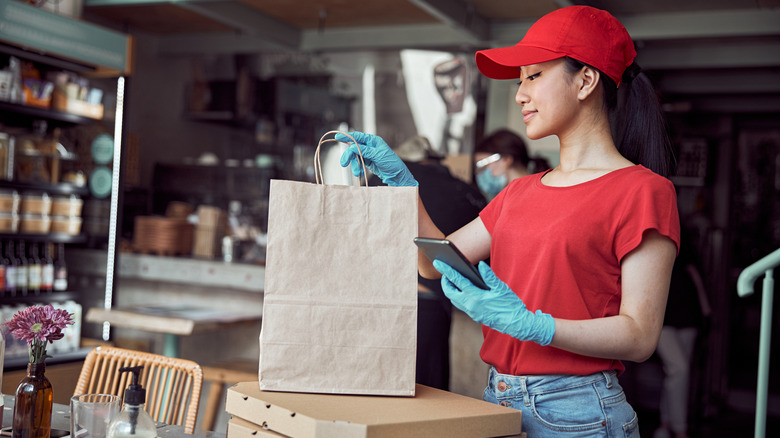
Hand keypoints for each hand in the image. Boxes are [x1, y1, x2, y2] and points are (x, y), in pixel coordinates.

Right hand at [337, 131, 417, 186]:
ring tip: (357, 172)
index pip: (358, 136)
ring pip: (355, 157)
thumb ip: (365, 151)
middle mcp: (370, 147)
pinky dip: (358, 168)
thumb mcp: (378, 156)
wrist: (398, 177)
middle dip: (349, 156)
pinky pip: (359, 163)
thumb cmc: (393, 164)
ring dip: (354, 165)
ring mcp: (369, 155)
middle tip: (343, 163)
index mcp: (374, 141)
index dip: (348, 136)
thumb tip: (353, 147)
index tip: (338, 136)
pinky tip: (360, 172)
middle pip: (354, 148)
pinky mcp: (368, 163)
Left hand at [434, 260, 554, 345]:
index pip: (457, 281)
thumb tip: (480, 265)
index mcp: (476, 297)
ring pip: (454, 300)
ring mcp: (472, 312)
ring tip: (451, 279)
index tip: (438, 263)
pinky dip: (458, 296)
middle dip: (445, 282)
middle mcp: (470, 306)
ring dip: (451, 290)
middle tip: (445, 272)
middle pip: (450, 293)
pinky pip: (461, 305)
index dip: (446, 271)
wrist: (516, 324)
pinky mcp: (475, 316)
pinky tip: (462, 290)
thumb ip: (489, 276)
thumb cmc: (510, 305)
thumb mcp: (501, 288)